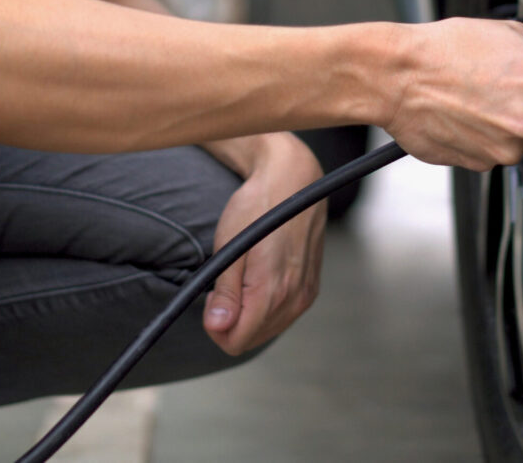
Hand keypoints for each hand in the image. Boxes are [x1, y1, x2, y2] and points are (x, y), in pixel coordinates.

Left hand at [202, 133, 326, 354]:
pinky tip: (261, 278)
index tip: (211, 298)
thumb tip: (218, 328)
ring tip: (244, 276)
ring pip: (268, 330)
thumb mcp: (230, 246)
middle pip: (251, 339)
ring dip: (249, 314)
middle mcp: (294, 297)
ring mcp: (306, 294)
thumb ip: (226, 292)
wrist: (294, 181)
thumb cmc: (258, 207)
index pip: (236, 341)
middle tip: (224, 283)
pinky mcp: (311, 288)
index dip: (215, 327)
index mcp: (271, 290)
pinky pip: (283, 315)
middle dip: (231, 321)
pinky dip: (266, 307)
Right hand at [385, 18, 522, 170]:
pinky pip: (490, 154)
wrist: (398, 76)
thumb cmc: (445, 50)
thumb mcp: (508, 36)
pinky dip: (480, 139)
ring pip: (517, 144)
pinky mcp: (478, 164)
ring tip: (476, 99)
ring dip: (504, 128)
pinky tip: (462, 115)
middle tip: (504, 90)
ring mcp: (502, 149)